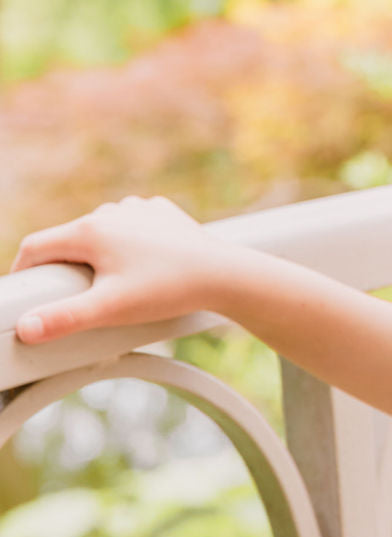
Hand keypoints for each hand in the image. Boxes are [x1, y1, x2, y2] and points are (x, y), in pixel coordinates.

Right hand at [9, 196, 223, 343]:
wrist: (222, 274)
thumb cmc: (167, 290)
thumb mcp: (110, 309)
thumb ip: (64, 319)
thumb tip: (25, 328)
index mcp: (90, 230)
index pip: (36, 246)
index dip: (22, 271)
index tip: (24, 292)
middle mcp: (111, 211)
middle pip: (68, 239)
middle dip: (63, 267)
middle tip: (72, 298)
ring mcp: (137, 208)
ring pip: (101, 232)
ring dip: (97, 255)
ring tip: (111, 285)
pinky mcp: (161, 213)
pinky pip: (132, 228)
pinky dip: (128, 245)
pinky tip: (141, 267)